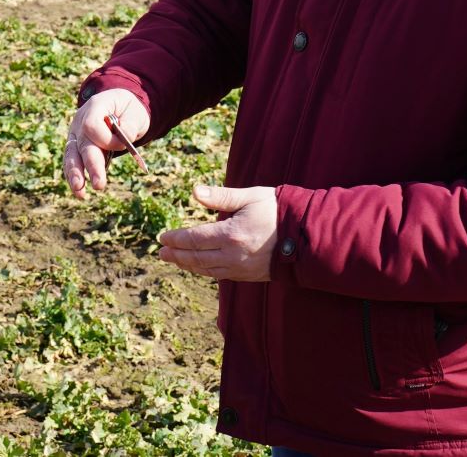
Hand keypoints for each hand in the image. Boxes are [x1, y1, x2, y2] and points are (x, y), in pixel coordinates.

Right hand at [63, 88, 148, 199]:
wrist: (119, 106)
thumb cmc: (128, 109)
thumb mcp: (135, 112)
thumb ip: (130, 125)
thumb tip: (123, 140)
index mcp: (94, 107)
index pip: (92, 126)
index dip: (107, 139)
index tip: (123, 145)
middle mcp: (80, 121)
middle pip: (82, 145)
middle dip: (91, 165)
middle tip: (99, 184)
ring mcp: (76, 134)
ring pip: (72, 155)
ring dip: (75, 174)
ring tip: (80, 191)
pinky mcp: (76, 147)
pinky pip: (73, 162)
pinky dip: (74, 177)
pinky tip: (80, 192)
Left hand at [157, 184, 278, 281]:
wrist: (305, 236)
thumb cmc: (277, 210)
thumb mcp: (249, 197)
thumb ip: (221, 197)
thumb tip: (195, 192)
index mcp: (232, 234)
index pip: (195, 239)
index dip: (177, 239)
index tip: (163, 237)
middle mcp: (233, 255)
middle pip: (197, 257)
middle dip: (177, 255)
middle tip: (161, 251)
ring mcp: (241, 268)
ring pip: (206, 269)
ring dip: (187, 265)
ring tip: (173, 259)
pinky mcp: (248, 275)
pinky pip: (219, 275)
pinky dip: (204, 271)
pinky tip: (197, 266)